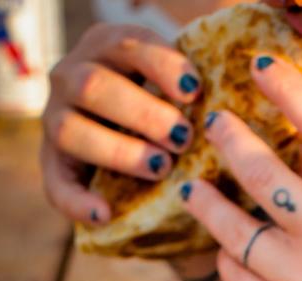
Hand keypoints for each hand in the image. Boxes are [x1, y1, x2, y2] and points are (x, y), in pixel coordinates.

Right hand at [42, 23, 201, 223]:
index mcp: (108, 50)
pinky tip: (105, 214)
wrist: (141, 167)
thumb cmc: (175, 122)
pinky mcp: (54, 166)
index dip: (160, 65)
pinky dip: (79, 201)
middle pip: (93, 85)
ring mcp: (57, 120)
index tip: (194, 92)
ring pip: (71, 130)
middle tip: (182, 138)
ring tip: (160, 167)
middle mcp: (73, 77)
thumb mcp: (181, 93)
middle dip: (141, 112)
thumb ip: (200, 90)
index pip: (128, 44)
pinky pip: (56, 185)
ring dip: (118, 150)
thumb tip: (248, 94)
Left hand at [177, 53, 301, 280]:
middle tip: (213, 125)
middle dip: (230, 141)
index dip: (291, 91)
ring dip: (207, 203)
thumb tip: (293, 127)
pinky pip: (236, 274)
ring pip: (235, 229)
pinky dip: (228, 259)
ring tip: (195, 190)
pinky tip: (230, 253)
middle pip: (265, 174)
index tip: (261, 68)